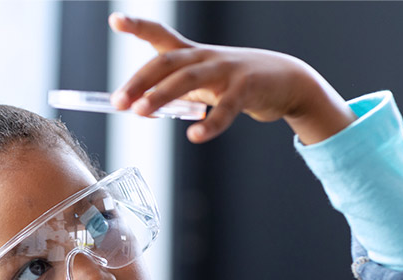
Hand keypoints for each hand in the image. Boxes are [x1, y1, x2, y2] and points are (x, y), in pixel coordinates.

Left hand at [108, 13, 355, 144]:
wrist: (287, 81)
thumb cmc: (233, 82)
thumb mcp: (199, 83)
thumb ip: (169, 92)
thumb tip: (136, 107)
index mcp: (190, 53)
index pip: (160, 35)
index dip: (138, 27)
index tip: (115, 20)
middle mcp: (205, 57)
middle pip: (166, 62)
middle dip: (139, 81)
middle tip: (117, 102)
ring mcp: (226, 70)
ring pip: (189, 79)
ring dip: (162, 94)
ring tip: (140, 111)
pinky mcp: (247, 89)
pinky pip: (227, 108)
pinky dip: (211, 123)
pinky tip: (195, 135)